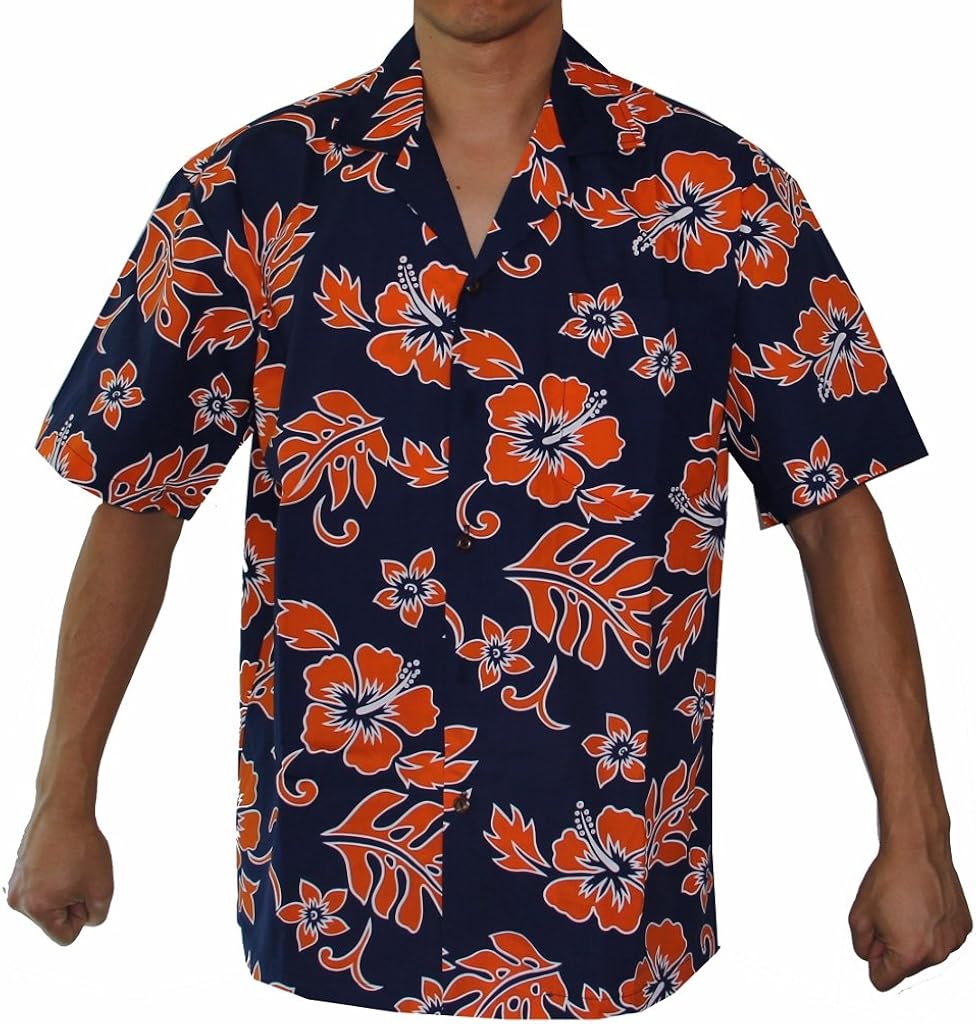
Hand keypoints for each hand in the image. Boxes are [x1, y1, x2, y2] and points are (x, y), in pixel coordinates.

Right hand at [5, 804, 113, 944]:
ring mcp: (16, 883)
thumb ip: (97, 915)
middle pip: (56, 919)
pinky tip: (62, 856)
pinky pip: (44, 884)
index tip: (87, 891)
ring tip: (70, 863)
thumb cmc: (81, 845)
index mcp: (35, 908)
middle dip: (73, 900)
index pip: (65, 936)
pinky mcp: (19, 869)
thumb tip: (86, 920)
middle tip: (80, 872)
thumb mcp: (103, 888)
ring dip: (65, 887)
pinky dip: (56, 874)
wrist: (64, 809)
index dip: (83, 916)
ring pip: (50, 901)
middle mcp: (18, 899)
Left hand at [848, 838, 971, 989]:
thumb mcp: (859, 914)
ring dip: (913, 937)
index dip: (872, 963)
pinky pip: (940, 937)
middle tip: (887, 916)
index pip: (883, 981)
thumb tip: (869, 952)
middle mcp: (936, 952)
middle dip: (893, 947)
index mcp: (909, 953)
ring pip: (924, 952)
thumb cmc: (893, 875)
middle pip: (905, 967)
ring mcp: (952, 940)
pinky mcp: (962, 927)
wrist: (918, 850)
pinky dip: (930, 927)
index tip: (872, 947)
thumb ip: (860, 944)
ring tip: (905, 907)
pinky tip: (921, 905)